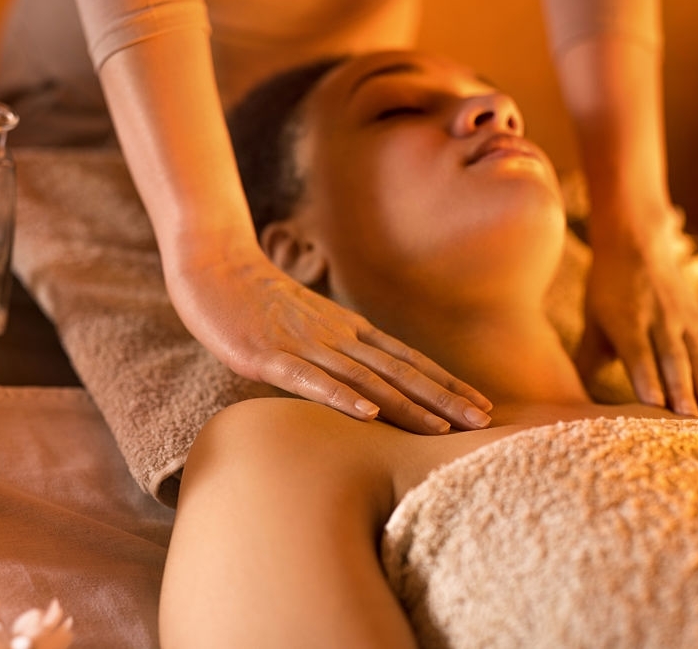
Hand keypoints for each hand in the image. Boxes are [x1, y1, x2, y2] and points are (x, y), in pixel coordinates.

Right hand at [166, 244, 492, 433]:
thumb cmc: (259, 302)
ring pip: (366, 379)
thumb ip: (334, 354)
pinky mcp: (270, 355)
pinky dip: (341, 397)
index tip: (481, 406)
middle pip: (400, 372)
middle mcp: (337, 337)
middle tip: (483, 423)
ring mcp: (305, 346)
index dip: (445, 384)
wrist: (215, 267)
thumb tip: (360, 387)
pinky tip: (367, 415)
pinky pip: (310, 379)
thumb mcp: (307, 328)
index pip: (408, 360)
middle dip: (443, 399)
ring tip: (442, 429)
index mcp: (348, 332)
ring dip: (406, 405)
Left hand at [575, 216, 697, 415]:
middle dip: (683, 389)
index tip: (655, 406)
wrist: (635, 243)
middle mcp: (658, 319)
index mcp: (626, 322)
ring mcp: (683, 317)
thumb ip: (587, 358)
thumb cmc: (606, 289)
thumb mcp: (592, 320)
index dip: (646, 380)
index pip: (638, 356)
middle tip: (691, 420)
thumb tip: (570, 396)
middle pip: (672, 358)